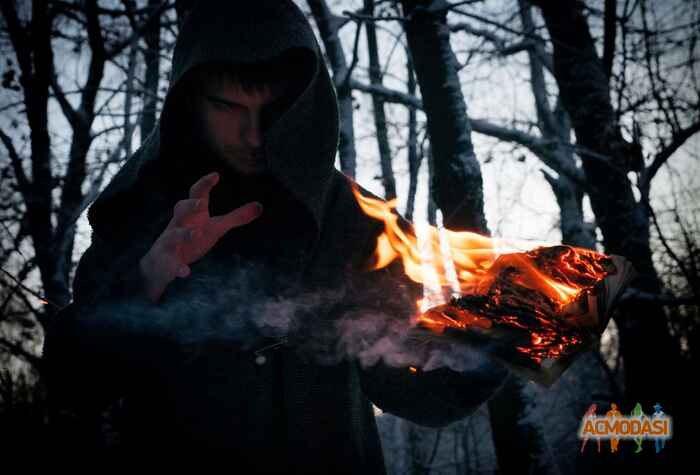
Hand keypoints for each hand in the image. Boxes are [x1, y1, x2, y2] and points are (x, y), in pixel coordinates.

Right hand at [139, 171, 262, 301]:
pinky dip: (177, 268)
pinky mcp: (166, 262)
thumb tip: (260, 205)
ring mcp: (170, 243)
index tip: (216, 175)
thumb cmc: (192, 239)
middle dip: (189, 206)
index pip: (196, 194)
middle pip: (180, 210)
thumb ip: (236, 217)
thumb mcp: (216, 227)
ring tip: (196, 233)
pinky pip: (170, 264)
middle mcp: (179, 224)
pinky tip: (185, 272)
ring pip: (173, 236)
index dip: (204, 184)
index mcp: (192, 214)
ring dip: (184, 234)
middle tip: (200, 203)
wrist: (161, 264)